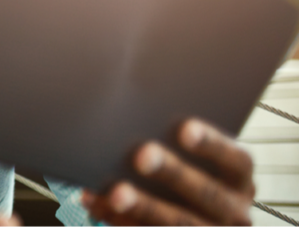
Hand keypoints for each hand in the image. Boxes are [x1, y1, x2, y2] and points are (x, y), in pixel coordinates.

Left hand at [82, 118, 254, 225]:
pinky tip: (97, 204)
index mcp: (239, 179)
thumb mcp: (196, 161)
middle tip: (142, 155)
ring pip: (179, 223)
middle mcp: (234, 211)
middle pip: (207, 193)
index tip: (185, 128)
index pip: (236, 159)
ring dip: (145, 207)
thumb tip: (134, 116)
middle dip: (173, 173)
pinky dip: (120, 220)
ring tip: (115, 192)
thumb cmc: (186, 174)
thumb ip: (175, 141)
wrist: (194, 220)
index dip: (212, 144)